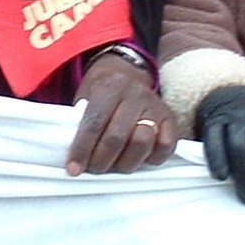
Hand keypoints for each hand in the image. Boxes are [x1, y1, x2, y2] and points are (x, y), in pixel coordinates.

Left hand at [66, 51, 177, 174]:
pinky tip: (140, 160)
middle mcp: (134, 94)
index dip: (82, 149)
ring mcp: (155, 106)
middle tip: (94, 170)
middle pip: (117, 136)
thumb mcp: (85, 96)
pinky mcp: (171, 118)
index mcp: (109, 87)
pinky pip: (166, 146)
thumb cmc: (99, 92)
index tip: (73, 169)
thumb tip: (75, 156)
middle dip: (102, 160)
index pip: (94, 123)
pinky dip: (152, 159)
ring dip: (125, 163)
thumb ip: (80, 120)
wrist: (126, 74)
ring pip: (142, 142)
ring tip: (115, 167)